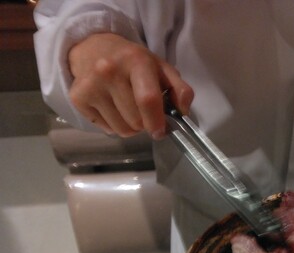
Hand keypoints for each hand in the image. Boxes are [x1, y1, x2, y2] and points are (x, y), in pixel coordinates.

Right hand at [68, 33, 193, 138]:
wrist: (92, 48)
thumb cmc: (133, 62)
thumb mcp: (161, 68)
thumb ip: (180, 89)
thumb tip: (184, 112)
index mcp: (136, 61)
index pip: (148, 100)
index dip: (157, 122)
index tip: (160, 131)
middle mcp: (109, 71)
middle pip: (136, 121)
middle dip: (145, 123)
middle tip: (142, 111)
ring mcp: (91, 85)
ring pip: (121, 129)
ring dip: (130, 127)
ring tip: (128, 109)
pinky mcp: (77, 98)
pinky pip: (106, 129)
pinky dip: (113, 125)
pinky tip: (112, 107)